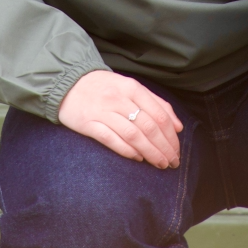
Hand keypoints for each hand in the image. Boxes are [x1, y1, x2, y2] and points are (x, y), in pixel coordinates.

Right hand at [58, 71, 182, 168]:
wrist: (68, 83)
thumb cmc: (105, 88)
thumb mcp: (131, 87)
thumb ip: (156, 103)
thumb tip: (178, 126)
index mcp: (132, 88)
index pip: (159, 115)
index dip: (171, 136)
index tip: (177, 150)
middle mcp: (119, 99)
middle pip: (149, 127)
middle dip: (164, 147)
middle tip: (172, 162)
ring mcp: (103, 111)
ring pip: (133, 135)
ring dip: (150, 152)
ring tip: (160, 164)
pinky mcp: (89, 123)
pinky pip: (111, 139)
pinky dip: (127, 150)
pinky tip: (138, 158)